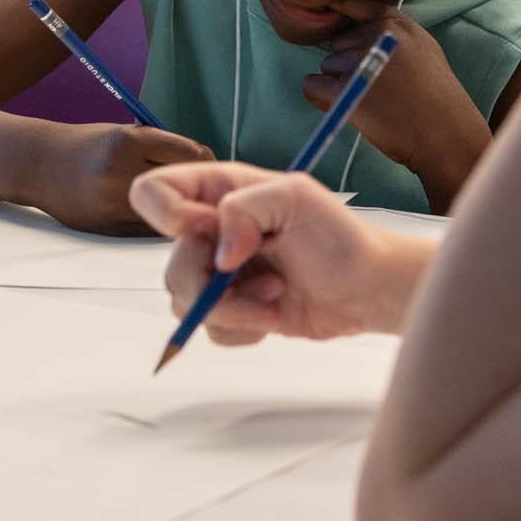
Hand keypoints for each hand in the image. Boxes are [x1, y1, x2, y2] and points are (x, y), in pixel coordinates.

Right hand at [33, 121, 214, 234]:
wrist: (39, 166)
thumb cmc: (87, 144)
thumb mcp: (124, 133)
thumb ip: (161, 147)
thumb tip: (207, 165)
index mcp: (127, 143)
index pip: (189, 153)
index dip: (205, 158)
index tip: (208, 162)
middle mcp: (120, 175)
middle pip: (185, 184)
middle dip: (198, 184)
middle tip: (204, 184)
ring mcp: (112, 206)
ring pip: (172, 212)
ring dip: (182, 207)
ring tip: (181, 199)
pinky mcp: (108, 229)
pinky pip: (151, 229)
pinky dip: (161, 223)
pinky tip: (158, 214)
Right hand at [130, 162, 415, 345]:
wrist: (367, 288)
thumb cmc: (339, 236)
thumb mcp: (297, 198)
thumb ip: (244, 210)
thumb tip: (219, 255)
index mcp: (220, 191)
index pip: (153, 192)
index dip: (167, 216)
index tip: (205, 231)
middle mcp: (212, 231)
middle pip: (171, 262)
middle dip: (211, 281)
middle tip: (257, 272)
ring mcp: (220, 274)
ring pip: (184, 301)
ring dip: (233, 307)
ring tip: (276, 292)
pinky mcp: (234, 310)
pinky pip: (210, 330)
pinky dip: (242, 328)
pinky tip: (274, 313)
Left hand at [304, 10, 485, 189]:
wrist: (446, 135)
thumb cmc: (438, 97)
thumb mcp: (424, 48)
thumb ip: (394, 32)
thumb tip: (358, 26)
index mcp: (396, 23)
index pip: (354, 6)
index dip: (351, 29)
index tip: (355, 44)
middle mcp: (376, 36)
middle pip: (338, 42)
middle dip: (349, 62)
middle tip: (377, 85)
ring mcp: (358, 61)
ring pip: (328, 65)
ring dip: (342, 83)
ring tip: (374, 101)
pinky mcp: (344, 90)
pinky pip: (313, 85)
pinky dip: (321, 97)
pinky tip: (346, 106)